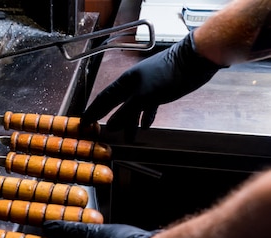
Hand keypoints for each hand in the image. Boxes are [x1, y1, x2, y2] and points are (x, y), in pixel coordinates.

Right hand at [82, 31, 224, 140]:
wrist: (193, 62)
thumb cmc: (166, 76)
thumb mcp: (143, 97)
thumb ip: (126, 111)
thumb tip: (111, 125)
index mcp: (125, 81)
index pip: (104, 98)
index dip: (93, 111)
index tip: (84, 122)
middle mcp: (133, 84)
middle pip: (116, 103)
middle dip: (107, 116)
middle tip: (98, 129)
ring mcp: (146, 87)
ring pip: (132, 107)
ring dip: (128, 121)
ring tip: (126, 136)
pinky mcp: (159, 91)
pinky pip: (147, 106)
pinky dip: (144, 116)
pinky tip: (145, 126)